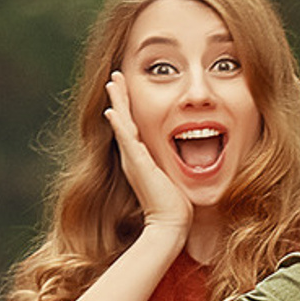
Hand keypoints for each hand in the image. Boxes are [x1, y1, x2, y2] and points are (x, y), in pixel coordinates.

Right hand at [105, 70, 191, 240]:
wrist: (171, 224)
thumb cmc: (175, 205)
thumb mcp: (172, 177)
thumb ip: (171, 165)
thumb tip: (187, 157)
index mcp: (141, 158)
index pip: (133, 125)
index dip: (129, 106)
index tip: (126, 87)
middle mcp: (133, 157)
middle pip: (124, 119)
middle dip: (120, 97)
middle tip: (115, 76)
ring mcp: (134, 160)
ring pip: (122, 125)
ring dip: (117, 103)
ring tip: (112, 83)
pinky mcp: (139, 165)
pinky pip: (126, 140)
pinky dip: (120, 125)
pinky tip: (112, 111)